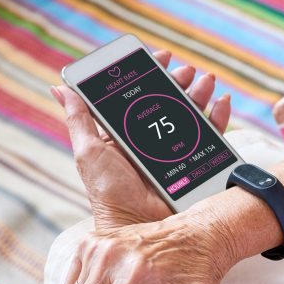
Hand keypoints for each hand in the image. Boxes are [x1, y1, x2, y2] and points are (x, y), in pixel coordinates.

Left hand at [51, 51, 230, 232]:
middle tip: (185, 70)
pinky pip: (211, 137)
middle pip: (169, 103)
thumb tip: (61, 88)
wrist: (138, 225)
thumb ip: (79, 120)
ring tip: (207, 81)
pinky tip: (223, 102)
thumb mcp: (89, 152)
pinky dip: (219, 117)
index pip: (140, 96)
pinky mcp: (194, 164)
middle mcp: (151, 141)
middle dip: (179, 82)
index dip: (150, 74)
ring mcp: (174, 152)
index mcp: (126, 135)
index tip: (159, 57)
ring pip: (191, 114)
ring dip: (201, 93)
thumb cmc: (109, 193)